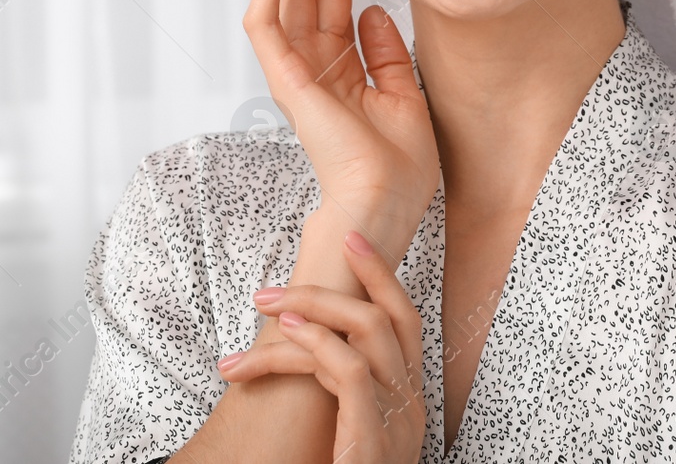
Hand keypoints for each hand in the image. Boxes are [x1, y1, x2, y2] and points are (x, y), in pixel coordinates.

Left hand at [218, 231, 425, 463]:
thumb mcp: (346, 435)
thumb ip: (338, 394)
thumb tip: (300, 346)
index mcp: (407, 402)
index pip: (406, 321)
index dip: (382, 276)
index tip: (352, 238)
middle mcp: (411, 405)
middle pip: (393, 315)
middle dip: (347, 276)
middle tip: (281, 278)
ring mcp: (398, 420)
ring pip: (367, 331)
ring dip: (310, 307)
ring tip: (264, 305)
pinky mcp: (373, 436)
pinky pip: (350, 370)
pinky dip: (315, 344)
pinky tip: (281, 336)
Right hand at [243, 0, 439, 265]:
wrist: (387, 203)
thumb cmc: (400, 167)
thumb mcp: (406, 96)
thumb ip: (387, 53)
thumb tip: (375, 12)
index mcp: (343, 73)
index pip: (337, 3)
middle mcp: (316, 69)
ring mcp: (298, 74)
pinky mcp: (286, 80)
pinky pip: (267, 26)